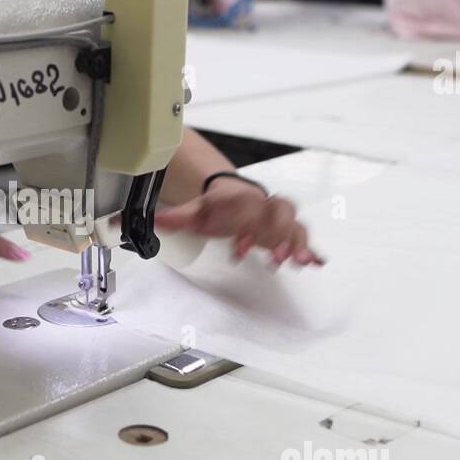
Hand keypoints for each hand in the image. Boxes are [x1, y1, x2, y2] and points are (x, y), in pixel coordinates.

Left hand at [155, 177, 323, 267]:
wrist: (237, 197)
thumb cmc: (220, 208)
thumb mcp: (197, 211)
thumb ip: (176, 218)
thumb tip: (142, 222)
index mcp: (242, 200)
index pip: (247, 208)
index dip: (245, 226)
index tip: (239, 248)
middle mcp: (263, 207)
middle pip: (279, 212)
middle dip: (278, 234)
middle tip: (274, 257)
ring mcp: (278, 220)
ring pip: (295, 224)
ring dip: (297, 242)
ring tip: (298, 262)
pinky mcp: (288, 233)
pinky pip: (305, 238)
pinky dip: (311, 250)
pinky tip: (317, 263)